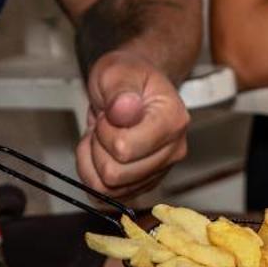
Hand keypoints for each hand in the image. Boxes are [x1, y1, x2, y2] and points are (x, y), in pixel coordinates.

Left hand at [78, 50, 189, 199]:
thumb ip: (121, 89)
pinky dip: (94, 175)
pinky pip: (107, 196)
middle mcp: (173, 150)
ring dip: (93, 162)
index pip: (124, 149)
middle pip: (115, 174)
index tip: (111, 113)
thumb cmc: (128, 76)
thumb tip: (126, 110)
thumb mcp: (117, 71)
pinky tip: (101, 152)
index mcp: (173, 120)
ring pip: (108, 189)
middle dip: (97, 148)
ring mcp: (160, 169)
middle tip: (104, 125)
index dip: (105, 131)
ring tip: (102, 137)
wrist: (134, 85)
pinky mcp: (145, 183)